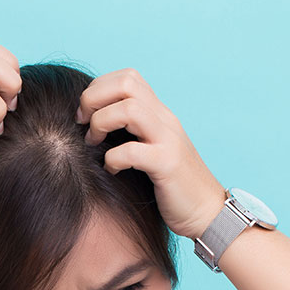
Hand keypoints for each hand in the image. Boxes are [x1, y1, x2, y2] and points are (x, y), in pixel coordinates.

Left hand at [75, 69, 226, 239]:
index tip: (85, 114)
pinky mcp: (167, 165)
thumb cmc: (172, 186)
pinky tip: (111, 170)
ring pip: (128, 109)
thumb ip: (132, 134)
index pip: (127, 77)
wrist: (206, 212)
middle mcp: (165, 120)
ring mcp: (168, 140)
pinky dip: (112, 159)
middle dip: (93, 98)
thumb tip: (94, 127)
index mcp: (159, 114)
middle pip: (126, 84)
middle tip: (82, 123)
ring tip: (93, 143)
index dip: (98, 88)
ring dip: (101, 122)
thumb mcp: (151, 151)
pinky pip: (132, 151)